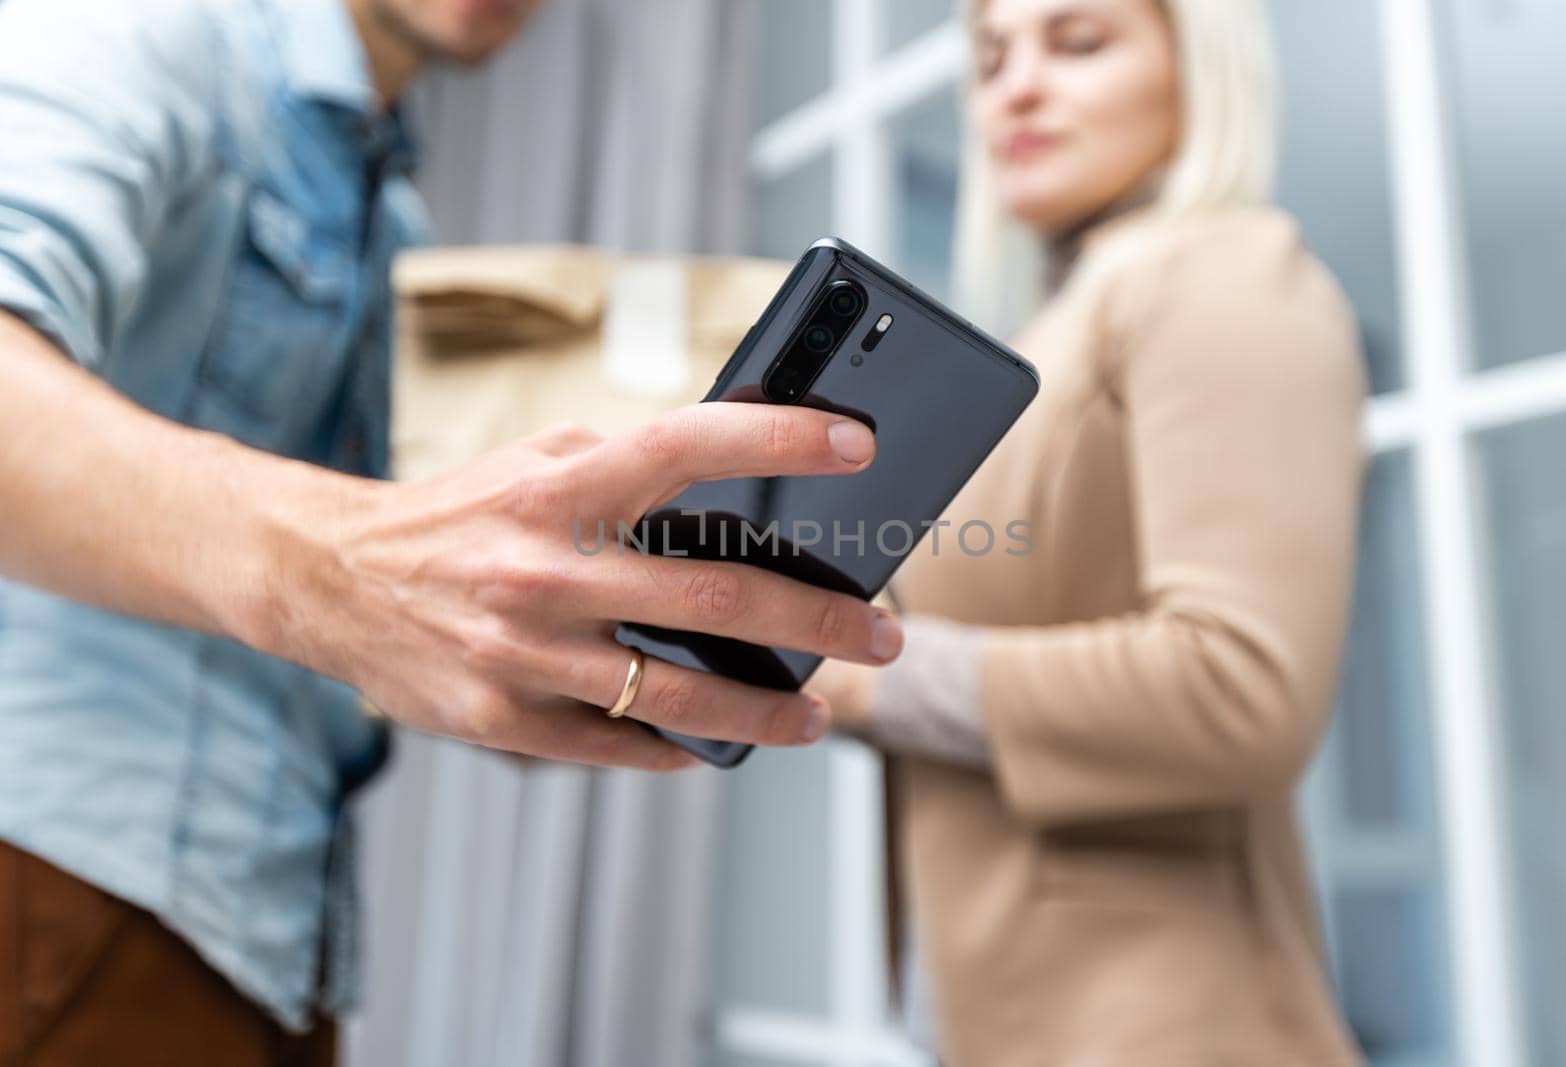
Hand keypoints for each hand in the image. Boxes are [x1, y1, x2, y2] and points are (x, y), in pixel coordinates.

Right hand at [258, 403, 904, 770]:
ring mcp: (525, 653)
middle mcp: (546, 570)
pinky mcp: (504, 719)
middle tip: (884, 635)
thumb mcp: (534, 460)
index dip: (776, 440)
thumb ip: (626, 462)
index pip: (686, 448)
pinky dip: (677, 746)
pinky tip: (716, 743)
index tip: (856, 443)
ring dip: (767, 712)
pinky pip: (617, 744)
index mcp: (558, 489)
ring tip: (821, 713)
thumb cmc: (455, 513)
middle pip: (716, 600)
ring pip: (678, 695)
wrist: (328, 578)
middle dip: (819, 623)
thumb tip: (738, 473)